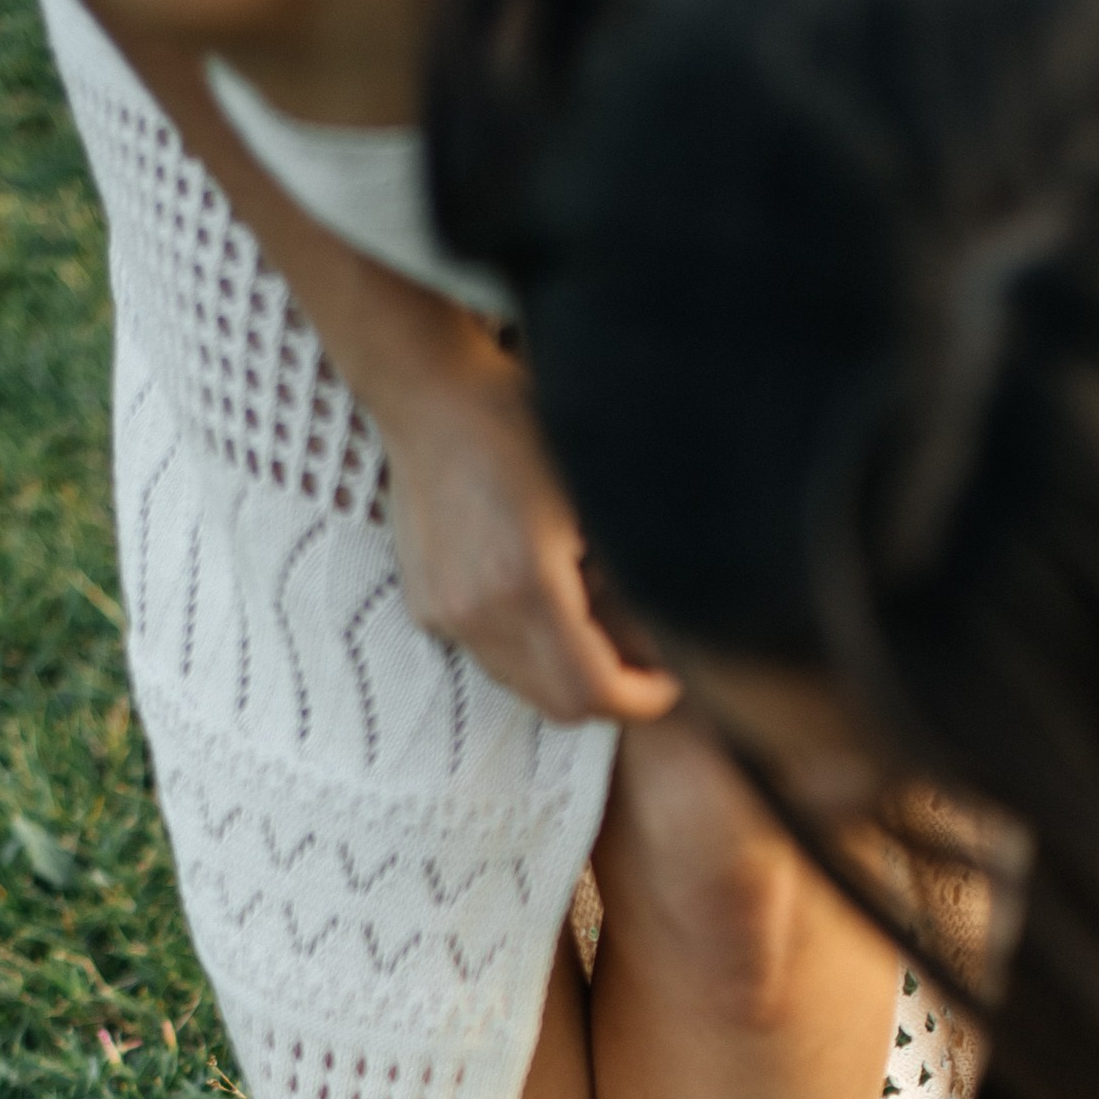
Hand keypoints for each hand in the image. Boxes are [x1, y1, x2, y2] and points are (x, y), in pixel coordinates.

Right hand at [379, 339, 678, 727]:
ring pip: (522, 687)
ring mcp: (447, 615)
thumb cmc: (519, 422)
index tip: (671, 679)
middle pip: (559, 705)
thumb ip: (631, 573)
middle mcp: (480, 613)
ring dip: (565, 674)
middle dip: (608, 695)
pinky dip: (526, 650)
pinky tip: (541, 599)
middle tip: (645, 662)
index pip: (594, 691)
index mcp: (529, 583)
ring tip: (595, 623)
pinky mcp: (426, 607)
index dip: (642, 698)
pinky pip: (490, 657)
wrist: (427, 393)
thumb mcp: (593, 491)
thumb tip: (667, 637)